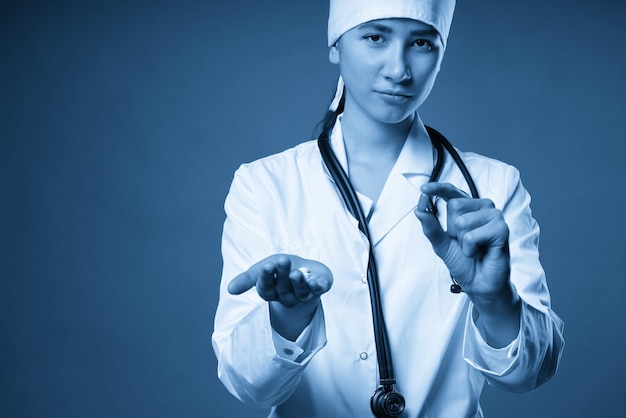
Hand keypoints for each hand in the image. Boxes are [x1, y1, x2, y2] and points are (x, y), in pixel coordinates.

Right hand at [228, 254, 332, 307]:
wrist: (305, 269)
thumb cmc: (281, 269)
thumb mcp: (263, 270)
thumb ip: (247, 279)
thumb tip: (229, 289)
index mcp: (272, 292)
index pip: (266, 289)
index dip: (266, 278)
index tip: (267, 266)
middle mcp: (288, 297)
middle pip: (283, 288)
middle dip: (283, 274)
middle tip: (282, 260)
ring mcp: (304, 295)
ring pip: (300, 292)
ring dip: (298, 283)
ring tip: (296, 273)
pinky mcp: (320, 289)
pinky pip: (318, 291)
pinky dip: (317, 287)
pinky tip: (315, 282)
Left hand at [414, 182, 510, 298]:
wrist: (480, 284)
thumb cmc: (465, 262)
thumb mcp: (442, 244)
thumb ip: (431, 227)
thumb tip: (419, 210)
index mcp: (469, 208)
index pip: (452, 193)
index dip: (438, 188)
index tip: (424, 189)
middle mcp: (483, 208)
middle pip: (455, 206)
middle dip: (453, 230)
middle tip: (466, 243)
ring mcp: (494, 217)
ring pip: (463, 222)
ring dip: (463, 242)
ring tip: (474, 249)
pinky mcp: (502, 229)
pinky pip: (472, 236)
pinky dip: (471, 249)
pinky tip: (480, 252)